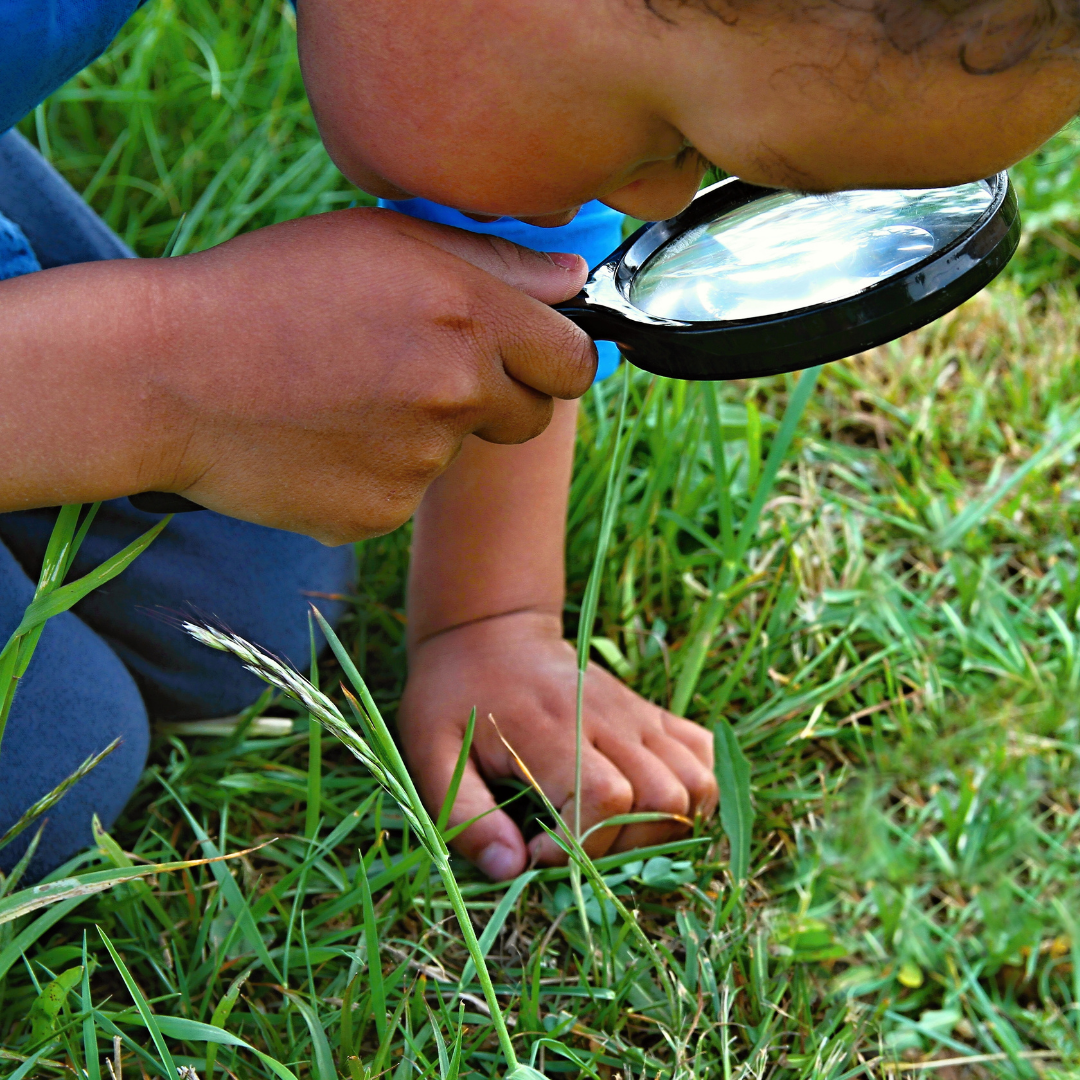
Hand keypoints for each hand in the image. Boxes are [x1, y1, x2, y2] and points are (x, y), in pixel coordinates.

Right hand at [96, 209, 591, 540]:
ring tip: (341, 394)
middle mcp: (457, 394)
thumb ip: (495, 261)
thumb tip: (575, 282)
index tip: (531, 358)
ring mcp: (419, 462)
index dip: (556, 359)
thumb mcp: (382, 242)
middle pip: (529, 418)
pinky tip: (318, 437)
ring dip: (421, 430)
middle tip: (421, 370)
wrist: (165, 373)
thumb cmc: (268, 287)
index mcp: (469, 317)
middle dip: (497, 399)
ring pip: (455, 452)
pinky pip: (402, 493)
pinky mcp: (377, 514)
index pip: (574, 362)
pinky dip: (373, 472)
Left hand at [398, 611, 717, 879]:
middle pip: (662, 798)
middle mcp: (607, 719)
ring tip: (612, 835)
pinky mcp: (650, 713)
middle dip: (625, 846)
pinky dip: (694, 791)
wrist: (490, 631)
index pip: (605, 797)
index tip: (539, 854)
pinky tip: (649, 807)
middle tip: (576, 848)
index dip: (583, 845)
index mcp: (551, 729)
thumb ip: (464, 815)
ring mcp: (636, 714)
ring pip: (695, 783)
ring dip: (667, 826)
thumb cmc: (453, 696)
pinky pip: (702, 753)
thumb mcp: (431, 753)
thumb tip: (511, 870)